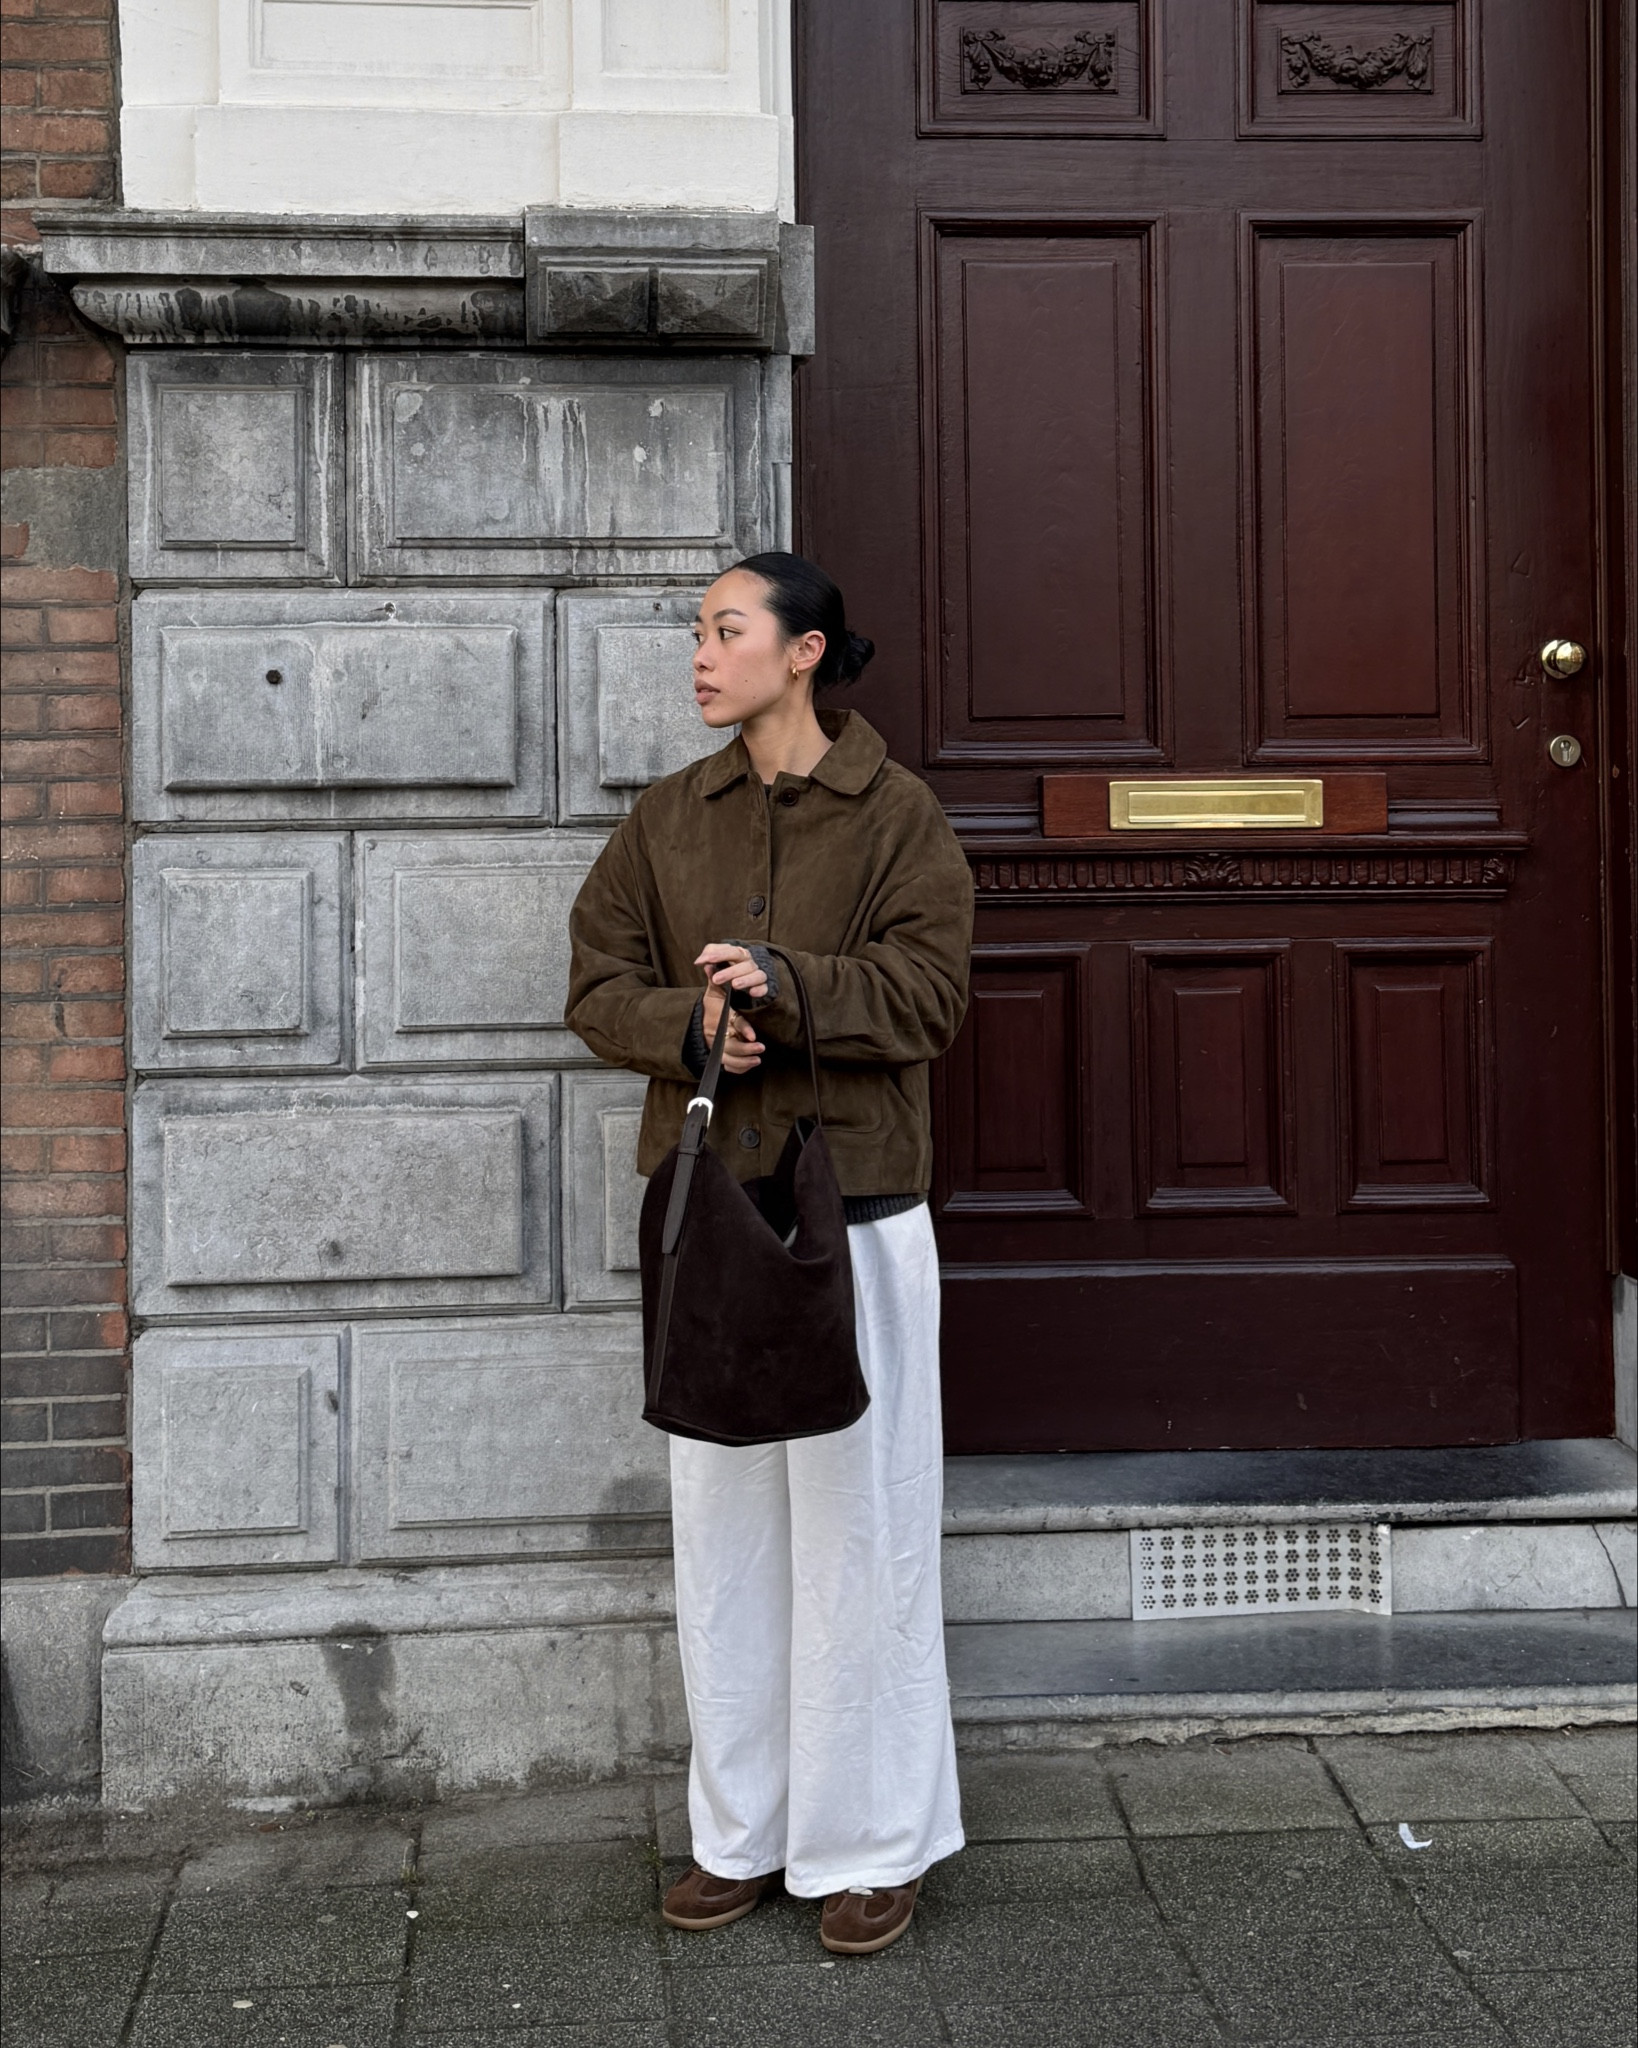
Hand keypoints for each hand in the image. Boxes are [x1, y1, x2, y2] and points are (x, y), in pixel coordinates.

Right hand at [696, 944, 768, 1073]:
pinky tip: (751, 1064)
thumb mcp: (712, 991)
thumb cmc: (711, 1005)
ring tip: (758, 1059)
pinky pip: (728, 1066)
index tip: (753, 1036)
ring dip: (744, 1061)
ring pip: (728, 1059)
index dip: (742, 1030)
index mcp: (716, 1019)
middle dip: (746, 1049)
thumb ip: (713, 979)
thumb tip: (709, 964)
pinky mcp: (718, 1056)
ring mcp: (716, 1048)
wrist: (698, 1022)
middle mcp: (715, 1035)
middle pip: (729, 1046)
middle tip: (761, 1048)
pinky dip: (739, 1068)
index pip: (730, 1024)